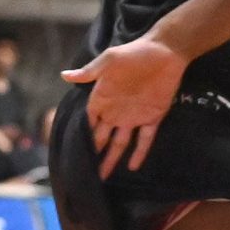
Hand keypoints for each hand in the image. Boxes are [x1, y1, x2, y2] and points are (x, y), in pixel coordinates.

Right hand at [62, 36, 187, 179]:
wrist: (166, 51)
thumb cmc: (134, 52)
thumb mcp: (109, 60)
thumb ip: (89, 73)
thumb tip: (63, 76)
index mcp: (102, 99)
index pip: (88, 124)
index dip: (81, 139)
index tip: (72, 157)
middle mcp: (115, 111)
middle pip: (101, 138)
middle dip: (93, 154)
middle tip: (84, 175)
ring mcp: (134, 116)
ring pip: (120, 143)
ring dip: (112, 159)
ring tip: (103, 178)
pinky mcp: (153, 117)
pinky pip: (145, 139)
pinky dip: (139, 153)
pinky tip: (132, 167)